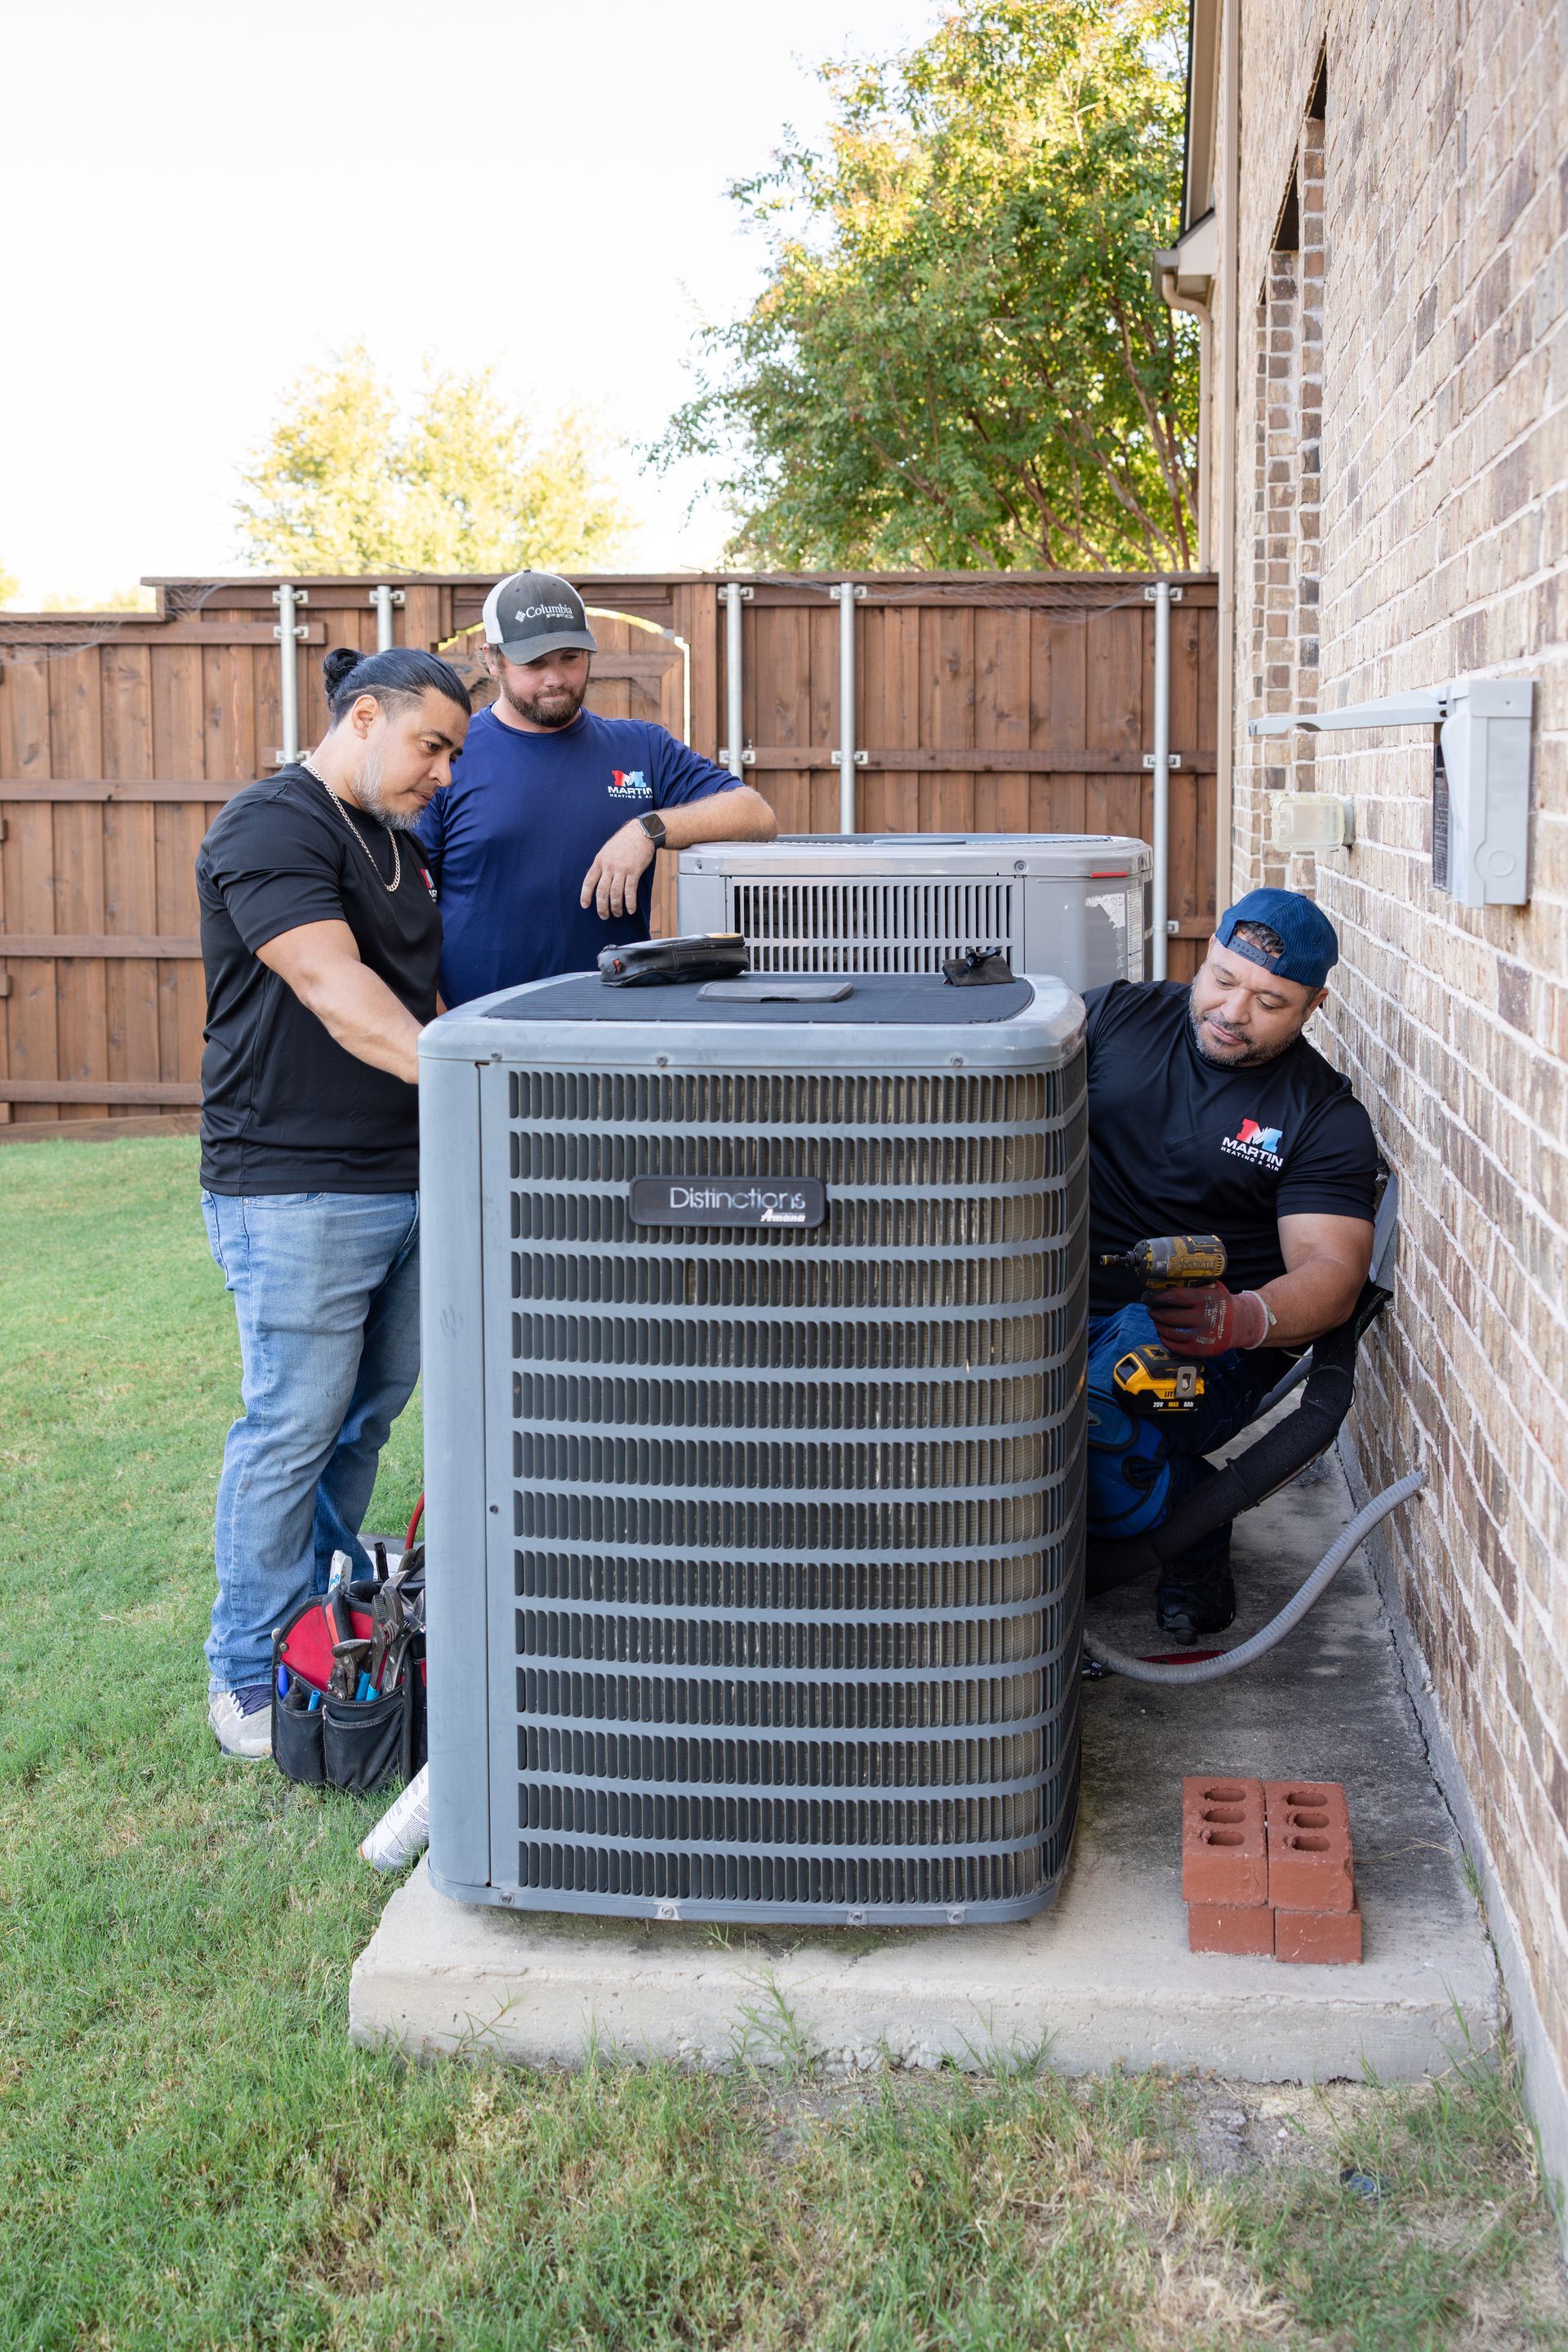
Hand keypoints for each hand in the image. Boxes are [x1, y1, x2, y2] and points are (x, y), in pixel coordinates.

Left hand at [581, 821, 654, 919]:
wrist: (640, 832)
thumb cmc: (624, 842)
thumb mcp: (607, 850)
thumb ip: (602, 865)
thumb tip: (597, 880)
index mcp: (599, 861)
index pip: (588, 881)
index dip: (585, 895)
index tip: (585, 906)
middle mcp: (608, 866)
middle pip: (602, 892)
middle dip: (602, 907)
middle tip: (604, 916)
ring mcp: (621, 869)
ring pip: (615, 894)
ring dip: (616, 907)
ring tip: (617, 914)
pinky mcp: (634, 871)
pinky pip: (630, 891)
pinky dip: (630, 903)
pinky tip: (630, 910)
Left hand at [1147, 1283, 1269, 1355]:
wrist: (1242, 1323)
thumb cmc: (1223, 1303)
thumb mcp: (1214, 1288)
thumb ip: (1195, 1284)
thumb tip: (1168, 1278)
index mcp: (1204, 1299)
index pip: (1174, 1297)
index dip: (1157, 1297)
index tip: (1147, 1297)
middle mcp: (1202, 1318)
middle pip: (1169, 1316)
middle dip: (1155, 1312)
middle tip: (1150, 1309)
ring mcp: (1201, 1336)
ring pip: (1170, 1332)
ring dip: (1159, 1326)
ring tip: (1156, 1320)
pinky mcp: (1200, 1350)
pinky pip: (1176, 1347)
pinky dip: (1166, 1340)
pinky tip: (1163, 1333)